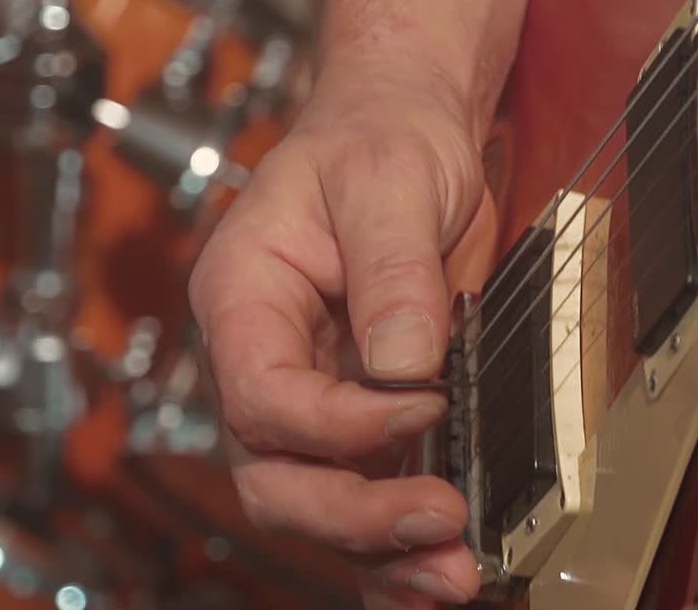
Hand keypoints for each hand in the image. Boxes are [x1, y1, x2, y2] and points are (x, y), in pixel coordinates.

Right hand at [189, 61, 491, 607]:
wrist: (406, 133)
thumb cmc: (378, 141)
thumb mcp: (386, 183)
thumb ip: (392, 273)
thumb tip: (408, 368)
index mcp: (245, 300)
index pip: (264, 394)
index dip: (340, 422)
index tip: (425, 406)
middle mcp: (267, 360)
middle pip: (277, 474)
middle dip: (355, 515)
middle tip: (440, 525)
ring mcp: (314, 396)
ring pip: (318, 504)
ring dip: (381, 551)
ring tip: (451, 577)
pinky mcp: (366, 415)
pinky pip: (363, 493)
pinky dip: (391, 550)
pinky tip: (430, 582)